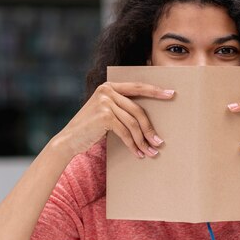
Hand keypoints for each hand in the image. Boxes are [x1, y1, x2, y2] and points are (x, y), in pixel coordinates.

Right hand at [58, 82, 174, 157]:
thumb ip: (121, 108)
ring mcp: (105, 102)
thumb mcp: (106, 113)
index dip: (155, 91)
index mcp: (109, 86)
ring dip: (143, 140)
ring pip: (133, 123)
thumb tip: (147, 119)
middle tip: (160, 141)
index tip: (171, 94)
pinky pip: (125, 132)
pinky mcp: (104, 115)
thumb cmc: (90, 129)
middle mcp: (107, 90)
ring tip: (151, 151)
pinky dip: (133, 144)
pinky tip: (138, 153)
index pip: (138, 87)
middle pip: (138, 110)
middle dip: (150, 128)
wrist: (68, 140)